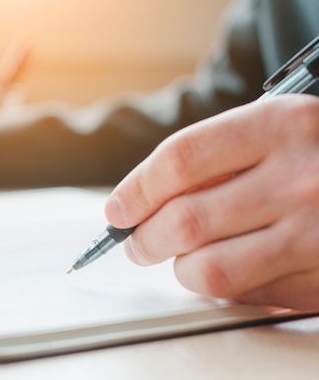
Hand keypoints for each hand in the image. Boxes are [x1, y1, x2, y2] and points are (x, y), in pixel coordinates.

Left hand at [105, 94, 318, 310]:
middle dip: (144, 238)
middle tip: (136, 242)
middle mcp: (300, 177)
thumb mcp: (284, 126)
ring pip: (208, 267)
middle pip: (185, 220)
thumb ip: (220, 155)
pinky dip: (221, 287)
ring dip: (179, 268)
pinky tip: (222, 272)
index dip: (136, 188)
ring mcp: (317, 231)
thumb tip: (146, 196)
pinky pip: (248, 293)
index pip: (181, 159)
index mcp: (282, 124)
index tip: (117, 209)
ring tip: (178, 259)